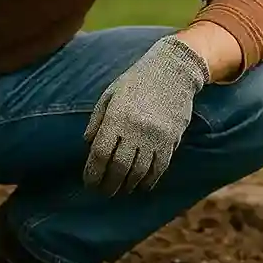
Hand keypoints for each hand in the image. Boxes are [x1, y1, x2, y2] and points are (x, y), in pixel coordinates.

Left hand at [83, 34, 209, 195]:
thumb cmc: (137, 80)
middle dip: (109, 184)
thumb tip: (88, 145)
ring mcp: (155, 136)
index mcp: (116, 117)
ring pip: (139, 171)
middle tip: (104, 192)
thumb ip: (97, 119)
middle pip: (119, 168)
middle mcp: (135, 130)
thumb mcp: (111, 94)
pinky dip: (149, 180)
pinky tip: (142, 185)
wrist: (174, 70)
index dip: (93, 173)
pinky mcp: (171, 140)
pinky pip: (159, 167)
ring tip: (120, 190)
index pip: (100, 154)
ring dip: (128, 185)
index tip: (89, 182)